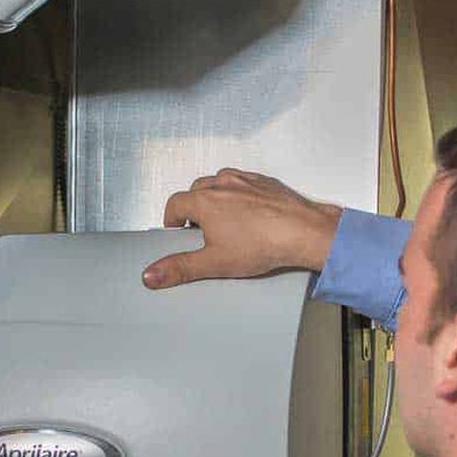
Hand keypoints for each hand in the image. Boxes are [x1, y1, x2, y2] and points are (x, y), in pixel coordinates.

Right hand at [145, 169, 342, 289]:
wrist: (304, 232)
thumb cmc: (264, 243)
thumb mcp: (214, 263)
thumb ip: (180, 268)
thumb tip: (152, 275)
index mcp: (205, 200)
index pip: (175, 203)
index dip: (172, 219)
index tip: (176, 230)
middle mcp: (223, 184)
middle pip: (196, 190)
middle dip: (193, 208)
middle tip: (200, 230)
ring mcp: (246, 180)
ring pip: (220, 183)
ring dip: (217, 198)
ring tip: (225, 222)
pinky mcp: (266, 182)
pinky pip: (244, 184)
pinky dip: (241, 196)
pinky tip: (250, 216)